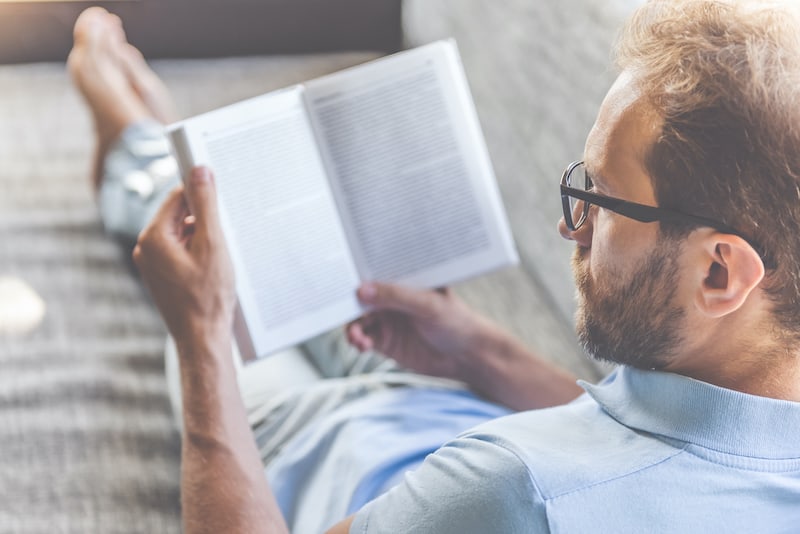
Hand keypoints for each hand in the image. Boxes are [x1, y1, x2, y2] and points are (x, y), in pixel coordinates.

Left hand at [133, 166, 235, 347]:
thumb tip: (200, 170)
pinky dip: (199, 253)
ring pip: (181, 233)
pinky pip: (180, 251)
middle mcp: (146, 248)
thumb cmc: (208, 296)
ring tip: (219, 259)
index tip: (221, 193)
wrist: (203, 338)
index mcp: (153, 237)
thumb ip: (206, 205)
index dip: (200, 193)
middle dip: (204, 220)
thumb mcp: (213, 244)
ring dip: (203, 238)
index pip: (176, 197)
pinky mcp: (162, 276)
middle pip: (178, 215)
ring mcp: (152, 264)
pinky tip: (213, 269)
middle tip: (224, 237)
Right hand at [346, 282, 499, 380]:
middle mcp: (392, 298)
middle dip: (347, 302)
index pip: (375, 271)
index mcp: (404, 280)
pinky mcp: (386, 341)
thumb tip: (362, 290)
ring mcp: (387, 319)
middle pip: (361, 296)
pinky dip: (358, 340)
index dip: (357, 273)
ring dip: (352, 326)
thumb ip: (396, 296)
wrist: (467, 357)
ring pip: (358, 319)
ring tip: (356, 336)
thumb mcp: (428, 304)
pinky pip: (363, 338)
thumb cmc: (456, 322)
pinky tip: (361, 345)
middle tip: (337, 309)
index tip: (340, 278)